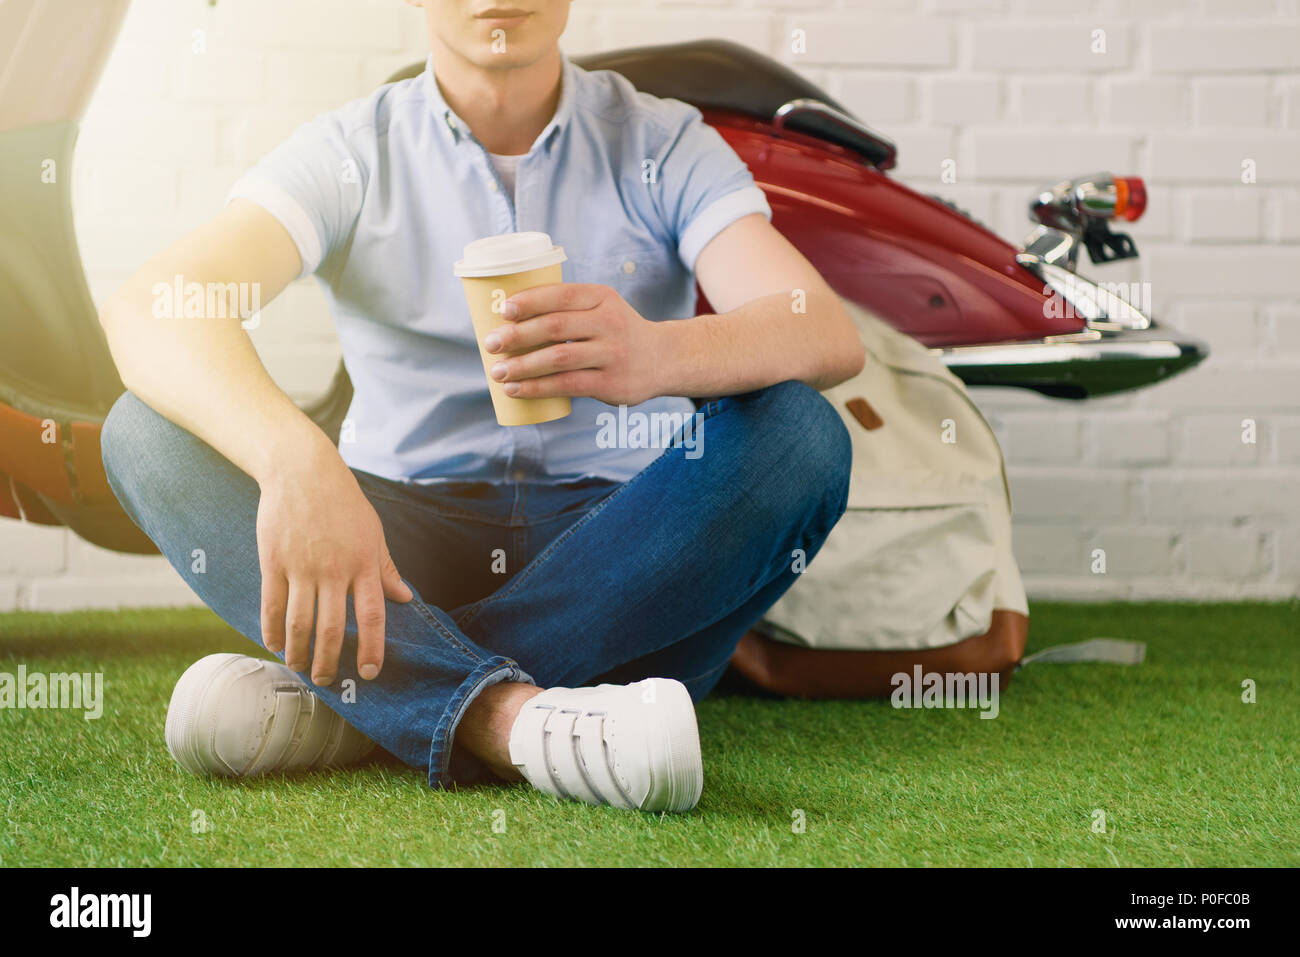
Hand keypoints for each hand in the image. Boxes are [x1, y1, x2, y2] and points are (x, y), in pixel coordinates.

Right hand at [255, 438, 411, 685]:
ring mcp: (302, 566)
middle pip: (332, 628)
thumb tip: (407, 598)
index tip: (369, 673)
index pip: (372, 616)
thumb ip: (387, 569)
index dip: (372, 649)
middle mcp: (335, 569)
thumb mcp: (374, 532)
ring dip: (299, 653)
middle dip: (329, 661)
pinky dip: (272, 631)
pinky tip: (275, 645)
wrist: (303, 471)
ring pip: (300, 623)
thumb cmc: (344, 503)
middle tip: (327, 680)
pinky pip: (272, 605)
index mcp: (365, 564)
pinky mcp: (274, 561)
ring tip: (300, 668)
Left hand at [482, 284, 663, 406]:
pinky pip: (567, 385)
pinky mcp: (610, 383)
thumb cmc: (616, 332)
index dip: (529, 301)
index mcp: (602, 297)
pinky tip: (516, 390)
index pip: (561, 295)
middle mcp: (609, 322)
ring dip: (522, 366)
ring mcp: (612, 354)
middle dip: (517, 336)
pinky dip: (537, 388)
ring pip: (558, 358)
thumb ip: (567, 309)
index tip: (503, 311)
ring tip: (497, 372)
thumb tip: (506, 320)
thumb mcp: (602, 308)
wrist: (663, 359)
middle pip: (555, 327)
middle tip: (490, 344)